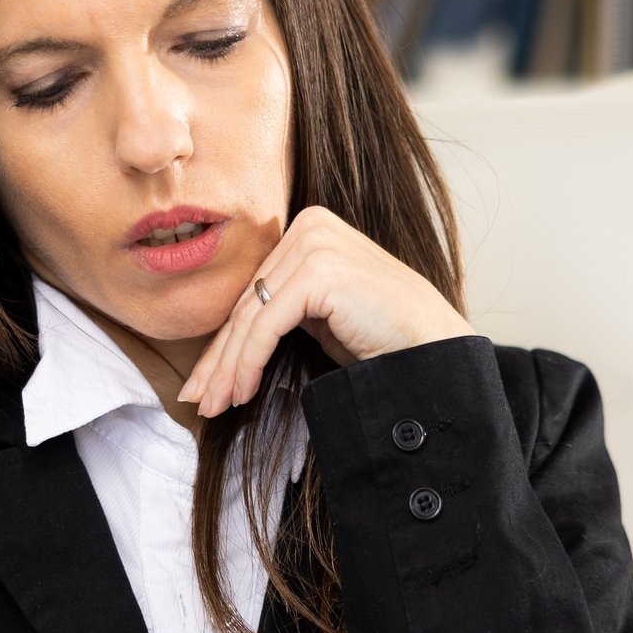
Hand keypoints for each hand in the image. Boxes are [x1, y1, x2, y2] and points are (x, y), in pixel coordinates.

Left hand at [178, 206, 472, 417]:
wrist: (433, 349)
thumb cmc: (382, 338)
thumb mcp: (321, 317)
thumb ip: (282, 311)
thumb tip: (228, 342)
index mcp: (310, 229)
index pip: (255, 291)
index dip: (227, 341)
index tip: (205, 381)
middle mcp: (310, 227)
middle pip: (248, 302)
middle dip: (220, 358)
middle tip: (199, 398)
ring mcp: (314, 244)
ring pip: (251, 316)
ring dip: (228, 367)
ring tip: (213, 405)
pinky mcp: (318, 270)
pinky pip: (266, 324)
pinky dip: (248, 362)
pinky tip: (241, 392)